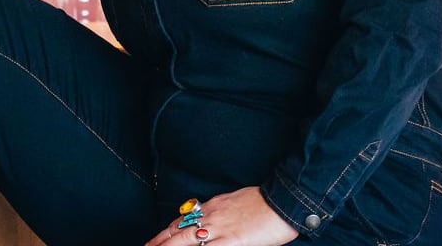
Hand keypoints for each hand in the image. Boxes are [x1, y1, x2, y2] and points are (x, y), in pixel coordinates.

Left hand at [142, 187, 296, 245]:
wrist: (283, 201)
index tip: (158, 237)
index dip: (167, 231)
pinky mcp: (230, 241)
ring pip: (185, 240)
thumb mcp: (237, 201)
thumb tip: (215, 218)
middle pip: (178, 230)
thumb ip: (222, 211)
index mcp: (213, 206)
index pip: (183, 219)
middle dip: (160, 242)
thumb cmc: (265, 202)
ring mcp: (218, 229)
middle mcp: (210, 216)